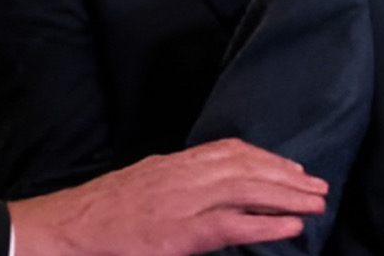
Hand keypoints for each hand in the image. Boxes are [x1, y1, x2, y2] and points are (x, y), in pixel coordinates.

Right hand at [8, 138, 327, 255]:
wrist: (65, 228)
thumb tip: (205, 191)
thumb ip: (175, 184)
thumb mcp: (143, 185)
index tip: (292, 167)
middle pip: (248, 167)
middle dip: (287, 176)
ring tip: (316, 204)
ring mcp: (183, 202)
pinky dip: (267, 224)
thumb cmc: (100, 214)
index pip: (231, 150)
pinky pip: (233, 225)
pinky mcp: (181, 233)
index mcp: (175, 164)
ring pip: (248, 189)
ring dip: (288, 196)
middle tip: (318, 186)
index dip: (266, 158)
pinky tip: (292, 227)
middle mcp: (183, 176)